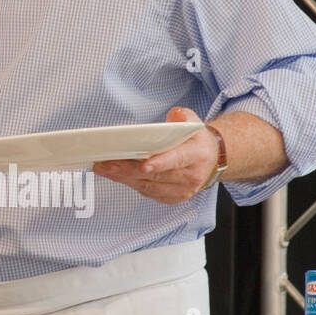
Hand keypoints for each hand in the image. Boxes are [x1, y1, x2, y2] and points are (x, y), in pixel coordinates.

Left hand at [92, 106, 219, 203]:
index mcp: (195, 155)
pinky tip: (116, 176)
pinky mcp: (173, 198)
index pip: (176, 160)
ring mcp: (182, 190)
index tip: (143, 165)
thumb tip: (172, 116)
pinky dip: (131, 184)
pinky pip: (149, 193)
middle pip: (156, 176)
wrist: (211, 159)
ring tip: (104, 169)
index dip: (160, 163)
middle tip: (106, 164)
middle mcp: (190, 175)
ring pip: (149, 186)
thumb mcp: (192, 121)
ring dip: (124, 178)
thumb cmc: (196, 140)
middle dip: (128, 170)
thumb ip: (182, 116)